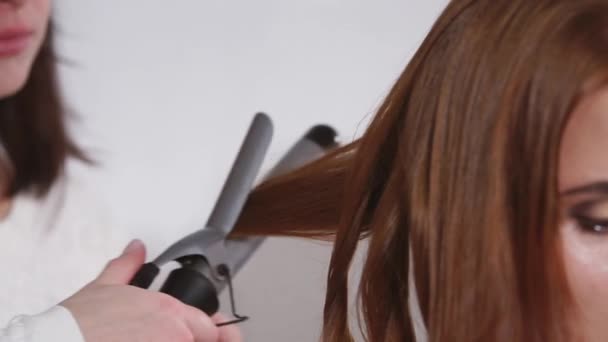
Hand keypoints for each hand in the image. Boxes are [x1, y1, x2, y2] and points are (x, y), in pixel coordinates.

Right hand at [61, 240, 241, 341]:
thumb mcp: (105, 285)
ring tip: (153, 340)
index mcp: (168, 310)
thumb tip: (136, 248)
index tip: (194, 332)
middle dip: (194, 339)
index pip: (207, 325)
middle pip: (205, 341)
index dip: (201, 329)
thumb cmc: (78, 324)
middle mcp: (174, 332)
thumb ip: (128, 264)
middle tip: (172, 337)